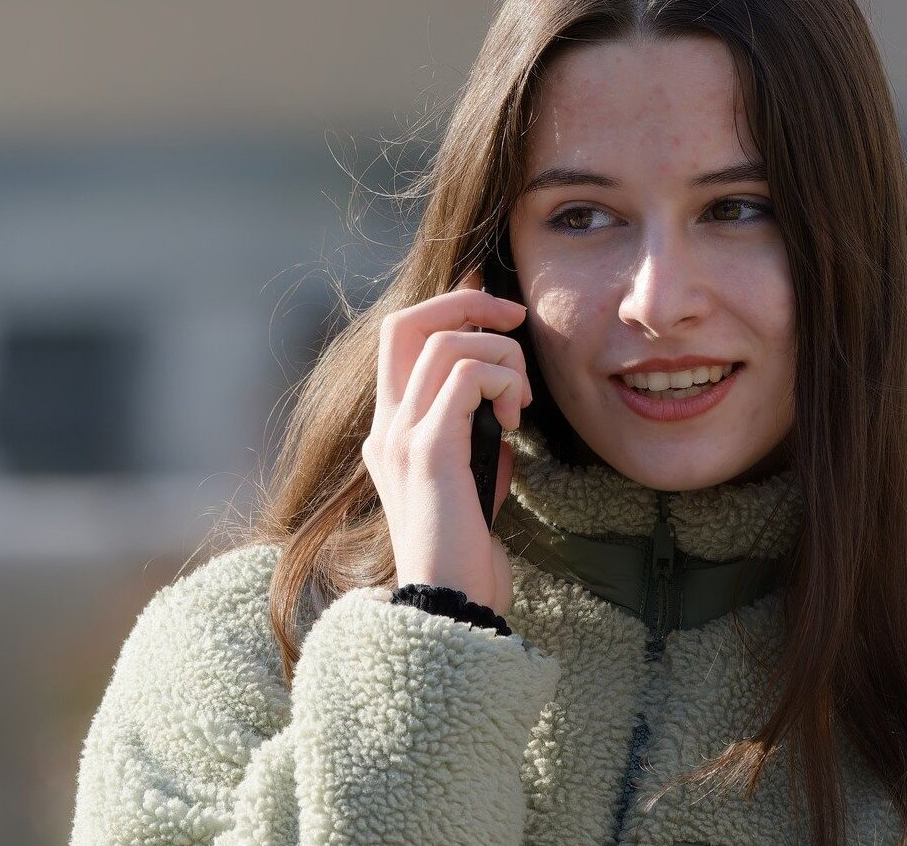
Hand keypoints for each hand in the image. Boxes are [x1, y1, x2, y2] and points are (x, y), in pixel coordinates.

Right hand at [362, 266, 529, 614]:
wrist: (452, 603)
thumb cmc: (468, 549)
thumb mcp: (475, 479)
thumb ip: (479, 436)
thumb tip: (504, 400)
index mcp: (392, 430)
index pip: (401, 338)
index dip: (448, 306)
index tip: (497, 308)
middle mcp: (386, 425)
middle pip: (406, 321)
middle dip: (468, 304)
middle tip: (515, 319)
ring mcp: (401, 435)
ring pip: (448, 343)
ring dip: (501, 356)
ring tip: (520, 401)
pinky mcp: (428, 448)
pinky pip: (468, 375)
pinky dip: (502, 381)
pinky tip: (514, 419)